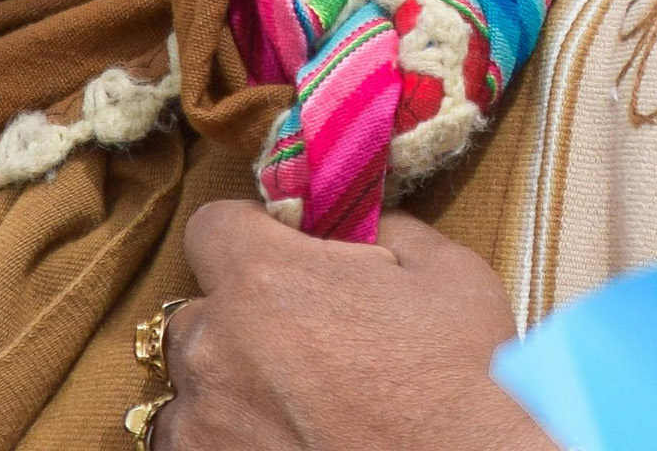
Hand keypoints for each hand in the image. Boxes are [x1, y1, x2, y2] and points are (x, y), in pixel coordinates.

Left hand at [157, 203, 556, 450]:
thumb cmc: (463, 377)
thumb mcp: (445, 271)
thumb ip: (386, 231)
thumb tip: (362, 226)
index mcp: (265, 278)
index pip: (210, 226)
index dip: (246, 236)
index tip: (280, 255)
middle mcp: (218, 348)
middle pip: (198, 312)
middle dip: (240, 320)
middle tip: (303, 343)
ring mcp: (206, 424)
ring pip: (193, 388)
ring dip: (229, 388)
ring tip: (292, 406)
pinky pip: (194, 444)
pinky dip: (229, 440)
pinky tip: (284, 440)